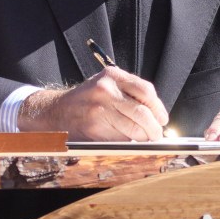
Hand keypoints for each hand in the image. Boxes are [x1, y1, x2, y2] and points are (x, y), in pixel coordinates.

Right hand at [17, 67, 168, 140]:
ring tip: (146, 139)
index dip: (158, 108)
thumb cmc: (88, 98)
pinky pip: (121, 139)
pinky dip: (129, 143)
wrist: (57, 110)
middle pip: (142, 113)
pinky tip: (128, 141)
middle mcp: (106, 91)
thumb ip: (130, 92)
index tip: (162, 119)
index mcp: (112, 76)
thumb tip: (156, 115)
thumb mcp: (107, 84)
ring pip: (134, 129)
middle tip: (157, 134)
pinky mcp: (94, 129)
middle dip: (154, 128)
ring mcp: (99, 111)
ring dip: (144, 138)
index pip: (146, 91)